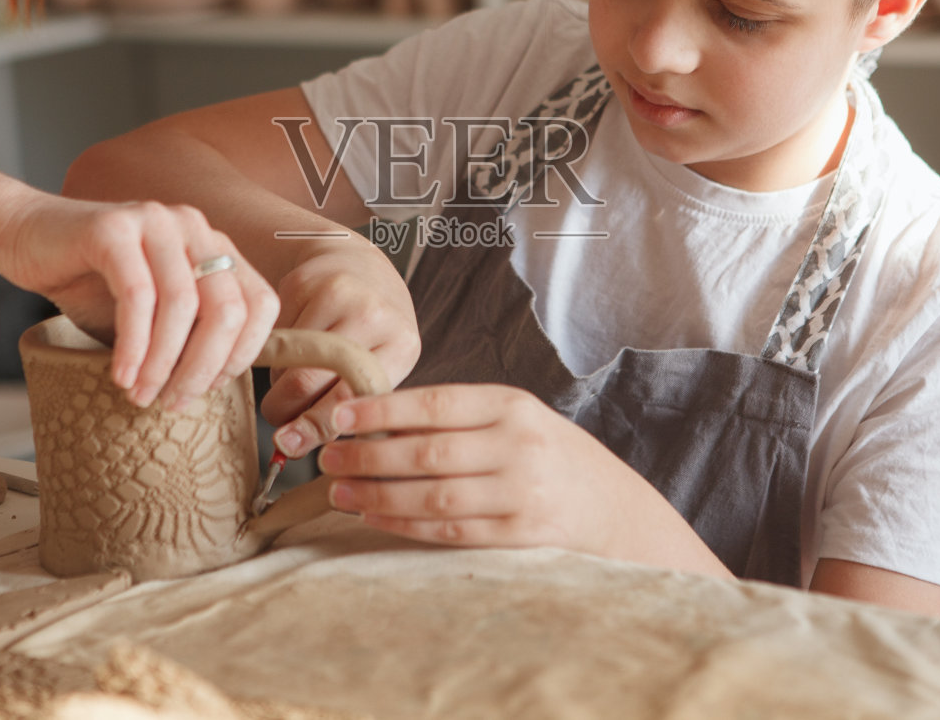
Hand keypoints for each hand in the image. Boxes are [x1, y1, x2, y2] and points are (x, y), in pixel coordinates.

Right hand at [0, 196, 278, 408]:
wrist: (25, 239)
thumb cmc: (92, 284)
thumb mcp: (153, 314)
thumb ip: (188, 336)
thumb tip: (215, 387)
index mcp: (215, 247)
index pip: (260, 303)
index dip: (242, 354)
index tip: (210, 389)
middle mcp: (194, 228)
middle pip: (227, 308)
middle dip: (203, 367)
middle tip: (174, 403)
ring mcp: (156, 221)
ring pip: (182, 305)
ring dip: (163, 363)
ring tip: (142, 396)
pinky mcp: (113, 228)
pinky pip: (136, 296)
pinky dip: (133, 345)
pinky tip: (121, 374)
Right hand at [260, 237, 420, 456]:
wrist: (357, 264)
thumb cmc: (372, 328)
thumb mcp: (379, 365)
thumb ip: (351, 408)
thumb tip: (294, 447)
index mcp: (400, 346)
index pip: (352, 397)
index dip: (316, 426)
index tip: (290, 445)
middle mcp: (373, 316)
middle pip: (306, 381)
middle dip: (283, 410)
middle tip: (279, 419)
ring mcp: (337, 295)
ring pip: (285, 361)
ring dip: (278, 382)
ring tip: (292, 380)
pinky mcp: (302, 283)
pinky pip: (273, 336)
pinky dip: (274, 352)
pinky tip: (290, 346)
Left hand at [314, 383, 646, 557]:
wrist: (611, 508)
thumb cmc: (546, 454)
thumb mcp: (513, 418)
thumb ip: (456, 418)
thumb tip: (376, 420)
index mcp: (512, 405)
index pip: (436, 403)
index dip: (382, 410)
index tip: (340, 416)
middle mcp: (518, 445)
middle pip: (427, 452)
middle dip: (369, 456)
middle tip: (328, 457)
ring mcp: (521, 493)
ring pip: (434, 495)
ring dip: (378, 493)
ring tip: (339, 490)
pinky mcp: (520, 535)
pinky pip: (450, 530)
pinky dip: (406, 524)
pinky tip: (374, 515)